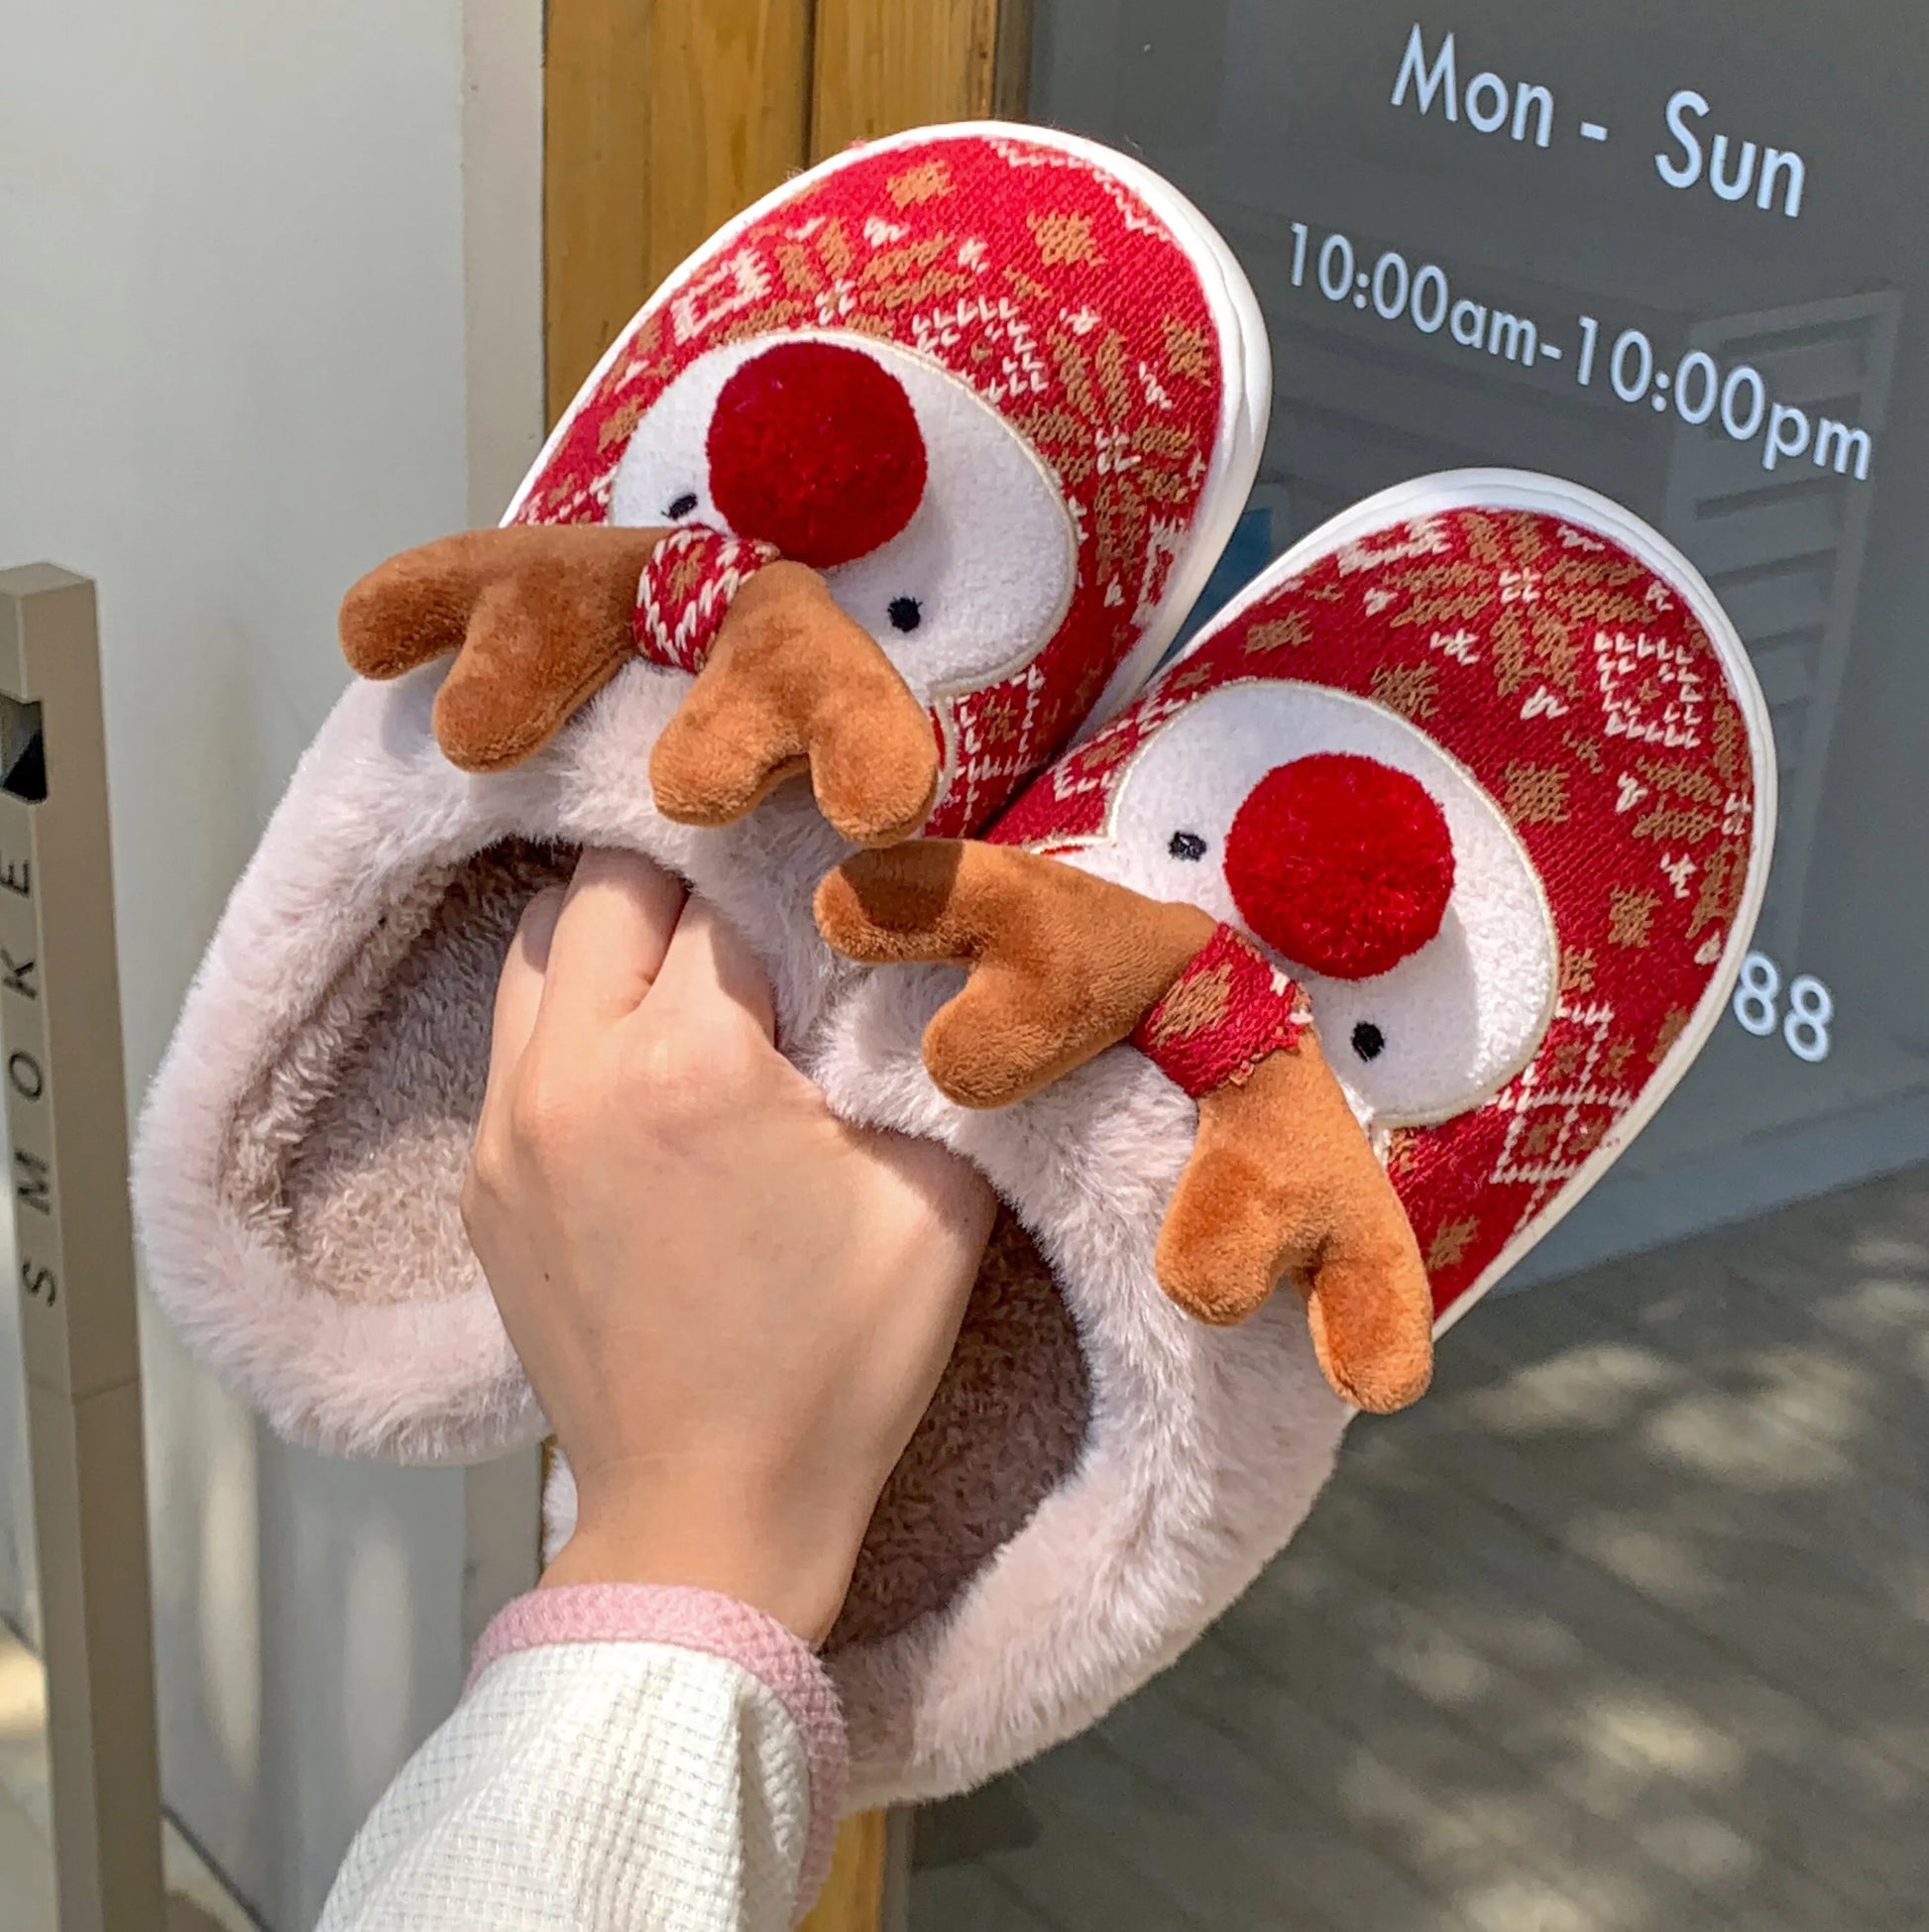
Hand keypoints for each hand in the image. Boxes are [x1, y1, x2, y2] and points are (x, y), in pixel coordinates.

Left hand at [462, 848, 994, 1642]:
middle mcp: (572, 1072)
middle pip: (606, 887)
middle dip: (686, 890)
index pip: (723, 892)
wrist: (712, 1516)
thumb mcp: (937, 1194)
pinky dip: (574, 1024)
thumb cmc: (838, 1364)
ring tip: (688, 991)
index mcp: (689, 1061)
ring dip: (612, 945)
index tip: (824, 915)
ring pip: (537, 949)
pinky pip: (515, 1044)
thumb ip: (920, 1051)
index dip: (784, 894)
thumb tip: (903, 960)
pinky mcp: (481, 1184)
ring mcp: (505, 1130)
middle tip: (757, 936)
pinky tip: (642, 1078)